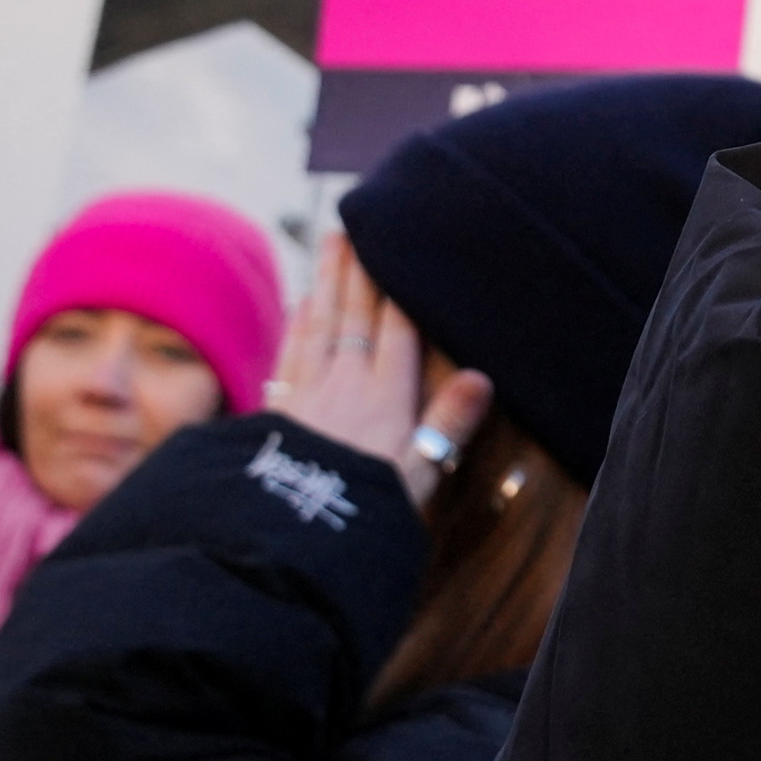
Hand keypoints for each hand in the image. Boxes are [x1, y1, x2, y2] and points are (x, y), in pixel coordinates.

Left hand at [267, 237, 475, 508]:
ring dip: (327, 282)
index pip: (396, 333)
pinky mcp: (277, 414)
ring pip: (320, 325)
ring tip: (331, 244)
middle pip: (354, 316)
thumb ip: (448, 426)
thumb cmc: (358, 515)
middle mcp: (345, 386)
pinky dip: (298, 324)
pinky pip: (291, 354)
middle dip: (359, 269)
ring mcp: (307, 396)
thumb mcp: (416, 480)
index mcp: (386, 400)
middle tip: (356, 221)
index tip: (398, 245)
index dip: (398, 289)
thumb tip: (483, 376)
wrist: (281, 539)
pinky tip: (300, 305)